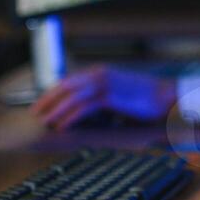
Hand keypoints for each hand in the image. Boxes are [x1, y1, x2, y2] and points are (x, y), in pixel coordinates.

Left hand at [30, 66, 176, 129]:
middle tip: (35, 113)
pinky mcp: (110, 96)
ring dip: (55, 110)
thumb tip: (84, 115)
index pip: (68, 81)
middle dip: (47, 100)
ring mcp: (104, 84)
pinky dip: (70, 117)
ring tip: (45, 122)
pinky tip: (62, 126)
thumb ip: (99, 102)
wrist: (164, 97)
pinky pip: (84, 107)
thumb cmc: (142, 100)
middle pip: (65, 86)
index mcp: (99, 72)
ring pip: (71, 97)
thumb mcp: (116, 97)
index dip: (52, 93)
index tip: (41, 104)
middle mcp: (99, 74)